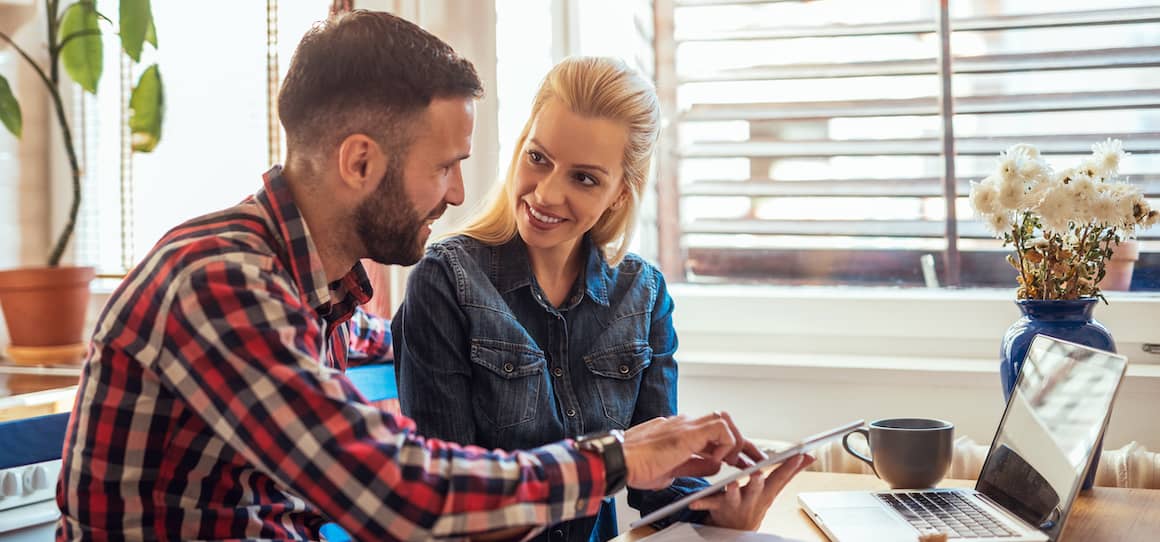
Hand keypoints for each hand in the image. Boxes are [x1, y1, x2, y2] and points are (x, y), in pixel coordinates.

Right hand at [622, 411, 763, 489]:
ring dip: (735, 441)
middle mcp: (683, 423)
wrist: (618, 461)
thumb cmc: (636, 467)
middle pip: (722, 422)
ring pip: (723, 420)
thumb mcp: (672, 470)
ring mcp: (685, 424)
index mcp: (678, 431)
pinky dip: (725, 445)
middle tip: (753, 459)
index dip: (730, 446)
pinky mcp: (687, 431)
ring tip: (735, 461)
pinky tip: (718, 460)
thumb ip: (695, 464)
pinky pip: (720, 430)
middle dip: (741, 441)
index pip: (712, 432)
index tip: (740, 461)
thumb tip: (716, 465)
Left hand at [691, 453, 815, 530]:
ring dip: (733, 490)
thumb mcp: (774, 488)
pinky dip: (702, 502)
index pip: (780, 477)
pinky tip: (694, 501)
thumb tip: (810, 457)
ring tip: (731, 483)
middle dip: (757, 481)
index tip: (798, 455)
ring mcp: (736, 503)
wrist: (736, 528)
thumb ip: (789, 471)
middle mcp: (752, 498)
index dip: (790, 466)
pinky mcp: (718, 507)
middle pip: (757, 488)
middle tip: (757, 473)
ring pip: (735, 496)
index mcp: (766, 490)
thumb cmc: (754, 501)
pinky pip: (709, 504)